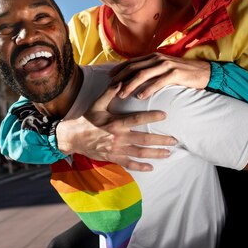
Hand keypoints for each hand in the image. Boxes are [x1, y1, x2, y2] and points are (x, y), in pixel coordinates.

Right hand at [56, 83, 176, 170]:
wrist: (72, 138)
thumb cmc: (86, 119)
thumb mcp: (96, 104)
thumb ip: (109, 93)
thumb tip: (122, 81)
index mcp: (115, 123)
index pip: (137, 119)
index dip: (152, 117)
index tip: (165, 115)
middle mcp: (118, 137)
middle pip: (143, 139)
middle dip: (160, 140)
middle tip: (174, 140)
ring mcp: (116, 150)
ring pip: (140, 153)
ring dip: (155, 154)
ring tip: (168, 153)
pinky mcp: (113, 158)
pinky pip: (129, 164)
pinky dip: (140, 166)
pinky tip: (151, 167)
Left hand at [109, 53, 210, 98]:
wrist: (204, 72)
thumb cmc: (184, 73)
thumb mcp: (165, 68)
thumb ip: (151, 70)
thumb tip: (136, 77)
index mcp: (154, 56)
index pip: (132, 62)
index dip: (119, 69)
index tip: (109, 77)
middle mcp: (158, 58)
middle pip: (134, 67)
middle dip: (121, 78)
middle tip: (110, 88)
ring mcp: (166, 65)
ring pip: (143, 75)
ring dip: (130, 85)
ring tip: (122, 94)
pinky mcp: (175, 74)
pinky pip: (158, 82)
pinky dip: (148, 89)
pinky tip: (140, 97)